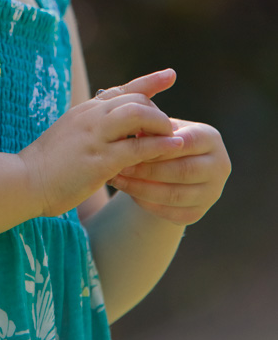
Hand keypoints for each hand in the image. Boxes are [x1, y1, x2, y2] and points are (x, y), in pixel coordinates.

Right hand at [20, 69, 186, 217]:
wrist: (25, 179)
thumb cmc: (47, 163)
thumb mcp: (69, 134)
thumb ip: (90, 126)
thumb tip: (111, 126)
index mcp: (85, 110)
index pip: (122, 89)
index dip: (149, 82)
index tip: (170, 75)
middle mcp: (92, 117)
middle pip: (136, 99)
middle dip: (157, 113)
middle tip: (166, 131)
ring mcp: (96, 136)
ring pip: (139, 115)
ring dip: (161, 125)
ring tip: (172, 139)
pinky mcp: (100, 160)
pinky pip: (138, 148)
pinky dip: (159, 147)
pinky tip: (172, 150)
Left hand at [107, 119, 230, 225]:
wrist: (174, 168)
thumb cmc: (165, 141)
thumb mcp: (163, 129)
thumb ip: (154, 127)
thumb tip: (136, 126)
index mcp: (211, 139)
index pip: (188, 142)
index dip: (161, 146)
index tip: (134, 145)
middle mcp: (219, 166)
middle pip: (183, 171)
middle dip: (149, 169)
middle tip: (122, 166)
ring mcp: (211, 192)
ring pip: (175, 195)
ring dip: (143, 188)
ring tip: (120, 180)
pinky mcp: (198, 213)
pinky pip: (171, 212)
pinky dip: (148, 204)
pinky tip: (130, 193)